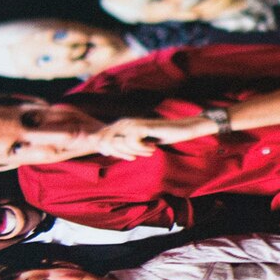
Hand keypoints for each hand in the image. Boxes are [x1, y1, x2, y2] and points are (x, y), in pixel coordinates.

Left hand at [93, 115, 210, 158]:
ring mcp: (132, 123)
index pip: (100, 139)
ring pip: (117, 142)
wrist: (179, 130)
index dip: (108, 151)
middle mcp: (123, 122)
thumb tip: (102, 149)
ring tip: (147, 151)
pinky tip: (152, 148)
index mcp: (119, 126)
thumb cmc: (159, 137)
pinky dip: (142, 149)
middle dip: (118, 153)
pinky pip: (132, 142)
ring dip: (133, 151)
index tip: (128, 156)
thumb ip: (120, 145)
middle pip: (105, 142)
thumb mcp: (137, 143)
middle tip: (134, 156)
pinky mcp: (141, 126)